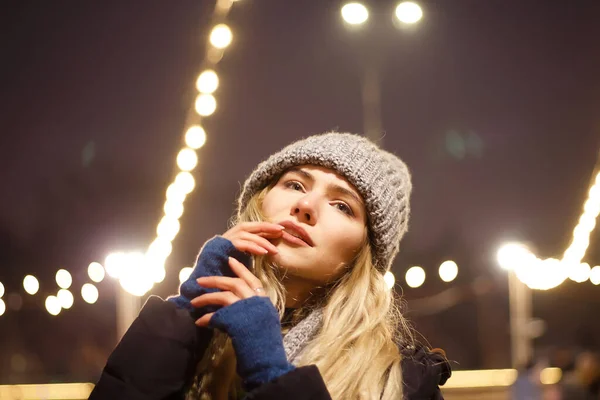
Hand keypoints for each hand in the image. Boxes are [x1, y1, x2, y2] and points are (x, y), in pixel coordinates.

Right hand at [168, 222, 282, 314]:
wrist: (201, 285)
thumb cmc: (223, 277)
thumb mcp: (240, 265)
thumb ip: (250, 256)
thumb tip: (269, 251)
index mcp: (231, 239)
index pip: (250, 229)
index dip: (265, 228)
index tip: (280, 230)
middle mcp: (226, 236)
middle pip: (248, 226)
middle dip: (265, 227)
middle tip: (281, 230)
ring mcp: (222, 240)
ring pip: (245, 233)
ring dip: (261, 240)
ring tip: (274, 249)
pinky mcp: (220, 246)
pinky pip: (240, 243)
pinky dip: (253, 246)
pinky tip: (263, 252)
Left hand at [190, 256, 293, 389]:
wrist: (266, 357)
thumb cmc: (266, 342)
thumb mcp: (264, 321)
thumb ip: (253, 310)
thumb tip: (238, 305)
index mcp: (263, 301)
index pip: (252, 279)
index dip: (241, 269)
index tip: (230, 261)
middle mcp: (255, 302)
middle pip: (235, 284)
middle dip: (217, 280)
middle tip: (201, 280)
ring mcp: (245, 310)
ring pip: (224, 296)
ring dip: (207, 297)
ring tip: (194, 301)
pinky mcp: (234, 321)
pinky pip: (217, 316)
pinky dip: (207, 318)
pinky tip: (200, 321)